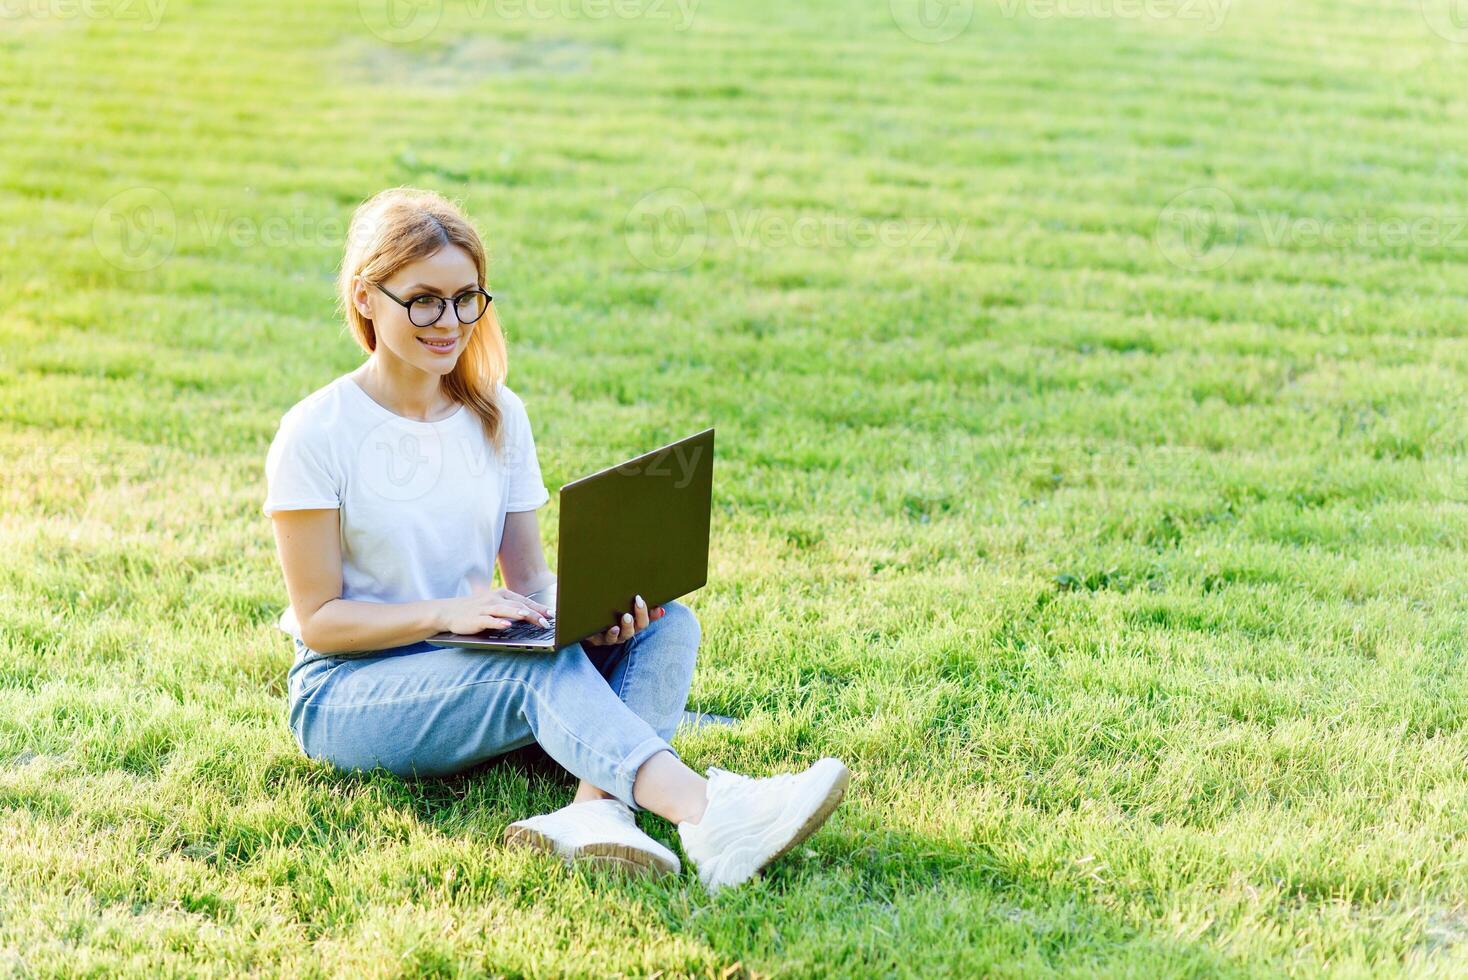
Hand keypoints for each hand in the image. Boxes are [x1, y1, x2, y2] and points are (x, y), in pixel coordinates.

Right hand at [437, 583, 553, 635]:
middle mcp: (495, 599)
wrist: (447, 611)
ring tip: (531, 618)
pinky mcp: (476, 619)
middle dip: (534, 614)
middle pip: (518, 606)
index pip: (524, 601)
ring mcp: (485, 608)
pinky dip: (499, 622)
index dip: (538, 608)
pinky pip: (489, 620)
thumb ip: (510, 608)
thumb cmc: (474, 609)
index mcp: (502, 594)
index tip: (552, 614)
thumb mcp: (493, 605)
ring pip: (505, 610)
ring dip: (519, 614)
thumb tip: (532, 616)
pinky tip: (507, 625)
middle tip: (547, 621)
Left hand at [583, 593, 664, 645]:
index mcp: (632, 622)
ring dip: (627, 626)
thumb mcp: (617, 604)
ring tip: (627, 616)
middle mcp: (625, 630)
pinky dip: (611, 634)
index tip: (657, 606)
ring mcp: (613, 636)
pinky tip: (612, 628)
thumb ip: (632, 600)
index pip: (648, 617)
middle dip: (640, 615)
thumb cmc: (602, 613)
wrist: (580, 625)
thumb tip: (650, 596)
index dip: (654, 614)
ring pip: (624, 635)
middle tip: (638, 602)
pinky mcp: (598, 639)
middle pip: (639, 626)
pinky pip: (606, 639)